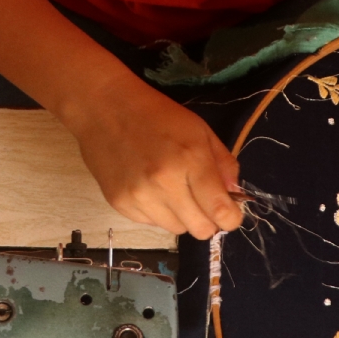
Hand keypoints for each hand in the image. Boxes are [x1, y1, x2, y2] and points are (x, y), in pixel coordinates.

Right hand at [61, 74, 243, 239]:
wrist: (104, 108)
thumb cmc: (156, 114)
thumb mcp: (199, 129)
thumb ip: (223, 163)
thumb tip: (234, 194)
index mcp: (191, 160)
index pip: (221, 212)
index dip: (231, 218)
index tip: (230, 213)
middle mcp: (166, 183)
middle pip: (201, 230)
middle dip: (209, 220)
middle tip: (203, 203)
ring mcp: (140, 196)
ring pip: (177, 229)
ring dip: (182, 216)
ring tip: (173, 191)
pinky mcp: (120, 203)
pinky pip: (151, 223)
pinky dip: (158, 212)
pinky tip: (151, 188)